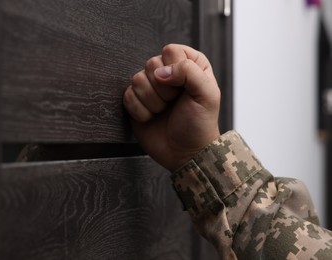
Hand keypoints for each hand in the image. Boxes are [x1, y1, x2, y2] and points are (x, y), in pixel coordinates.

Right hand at [123, 44, 220, 171]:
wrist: (184, 152)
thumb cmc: (199, 124)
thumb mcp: (207, 95)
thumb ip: (189, 72)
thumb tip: (160, 72)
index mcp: (189, 65)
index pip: (171, 51)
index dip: (174, 69)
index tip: (183, 88)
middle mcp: (169, 72)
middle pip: (151, 64)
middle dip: (163, 89)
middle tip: (173, 103)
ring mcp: (151, 87)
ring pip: (137, 80)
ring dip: (152, 102)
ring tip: (163, 111)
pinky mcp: (136, 101)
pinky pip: (128, 96)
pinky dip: (140, 111)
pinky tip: (152, 117)